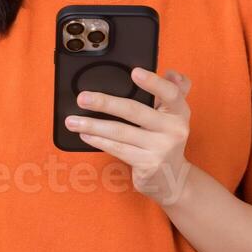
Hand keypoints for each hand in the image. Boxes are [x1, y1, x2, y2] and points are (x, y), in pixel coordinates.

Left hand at [64, 68, 193, 205]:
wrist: (173, 179)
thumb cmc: (165, 139)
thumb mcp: (174, 115)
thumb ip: (174, 91)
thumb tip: (171, 73)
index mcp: (179, 111)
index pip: (170, 93)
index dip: (153, 82)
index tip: (134, 72)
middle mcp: (174, 129)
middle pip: (134, 111)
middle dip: (105, 103)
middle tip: (82, 98)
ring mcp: (161, 148)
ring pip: (120, 132)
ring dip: (93, 125)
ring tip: (72, 121)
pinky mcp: (148, 164)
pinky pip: (118, 149)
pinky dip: (99, 141)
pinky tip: (85, 135)